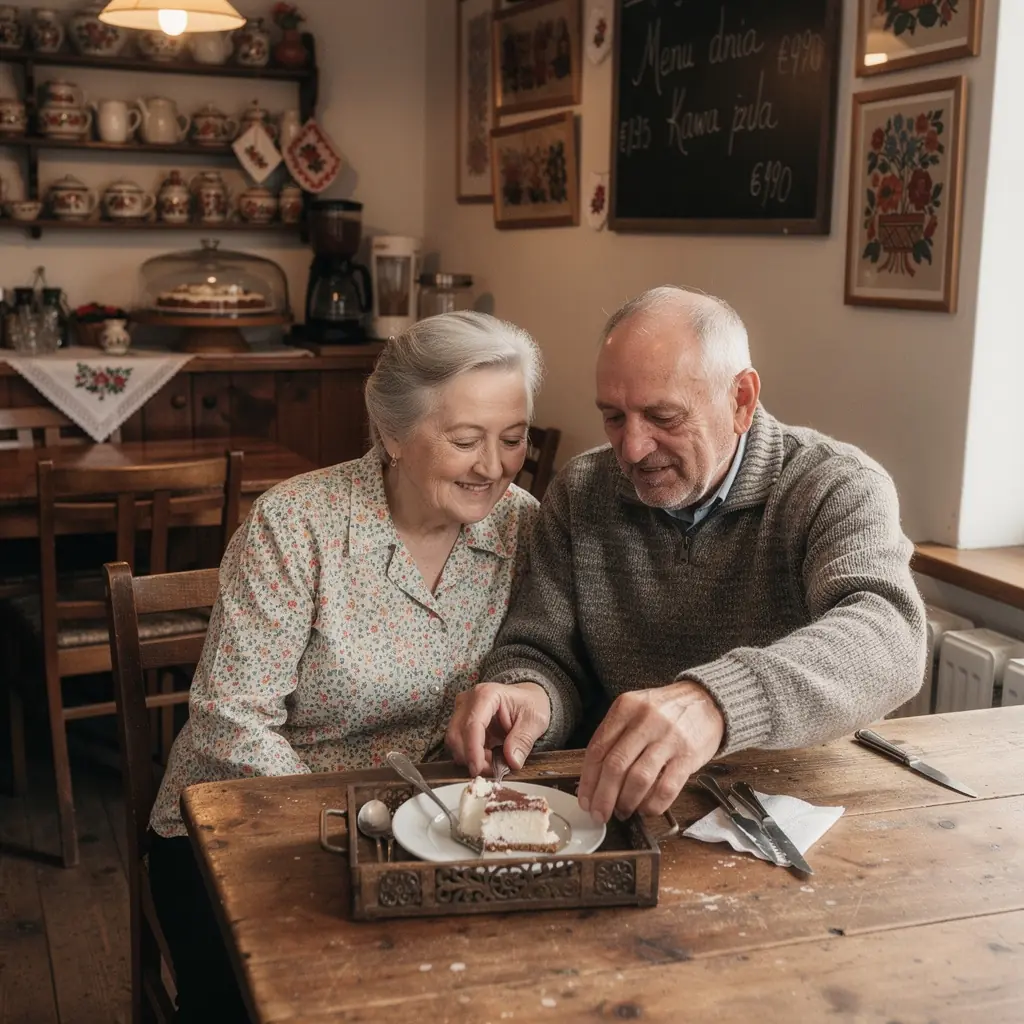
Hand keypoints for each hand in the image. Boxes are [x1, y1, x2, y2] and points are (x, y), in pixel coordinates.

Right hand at [445, 682, 550, 776]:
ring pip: (454, 742)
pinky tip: (487, 759)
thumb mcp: (535, 721)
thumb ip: (523, 740)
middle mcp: (469, 700)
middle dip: (471, 757)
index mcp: (487, 695)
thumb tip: (512, 761)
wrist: (527, 698)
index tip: (478, 769)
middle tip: (493, 770)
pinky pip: (459, 745)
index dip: (472, 749)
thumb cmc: (531, 704)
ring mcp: (462, 711)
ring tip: (493, 763)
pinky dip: (471, 756)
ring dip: (470, 758)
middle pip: (457, 734)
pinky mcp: (461, 722)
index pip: (472, 724)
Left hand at [578, 681, 724, 821]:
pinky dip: (652, 805)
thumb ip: (615, 736)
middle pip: (615, 766)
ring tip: (623, 811)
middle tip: (600, 814)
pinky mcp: (688, 755)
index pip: (597, 748)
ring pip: (638, 779)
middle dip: (603, 797)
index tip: (585, 800)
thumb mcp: (635, 710)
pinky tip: (646, 809)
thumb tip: (595, 779)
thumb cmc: (665, 711)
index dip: (588, 780)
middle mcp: (645, 721)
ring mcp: (668, 738)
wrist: (706, 702)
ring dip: (626, 802)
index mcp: (626, 707)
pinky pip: (666, 788)